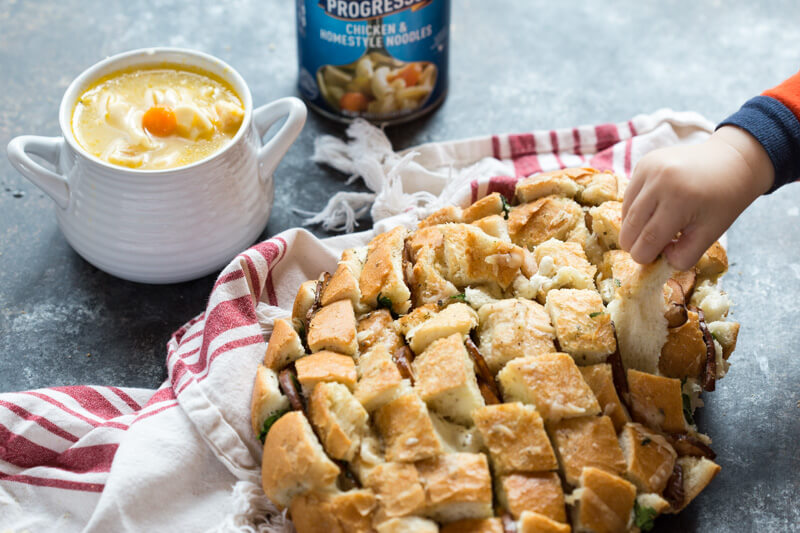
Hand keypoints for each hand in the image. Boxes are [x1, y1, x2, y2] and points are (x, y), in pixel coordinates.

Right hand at [619, 126, 774, 269]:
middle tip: (648, 250)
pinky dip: (636, 210)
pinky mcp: (644, 162)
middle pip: (631, 226)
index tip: (650, 261)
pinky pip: (629, 196)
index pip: (649, 239)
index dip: (644, 256)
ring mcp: (649, 168)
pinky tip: (653, 211)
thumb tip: (660, 260)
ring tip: (654, 229)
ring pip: (626, 212)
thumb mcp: (711, 233)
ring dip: (635, 227)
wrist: (732, 160)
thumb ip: (685, 255)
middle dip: (635, 244)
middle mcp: (659, 180)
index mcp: (680, 200)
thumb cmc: (724, 200)